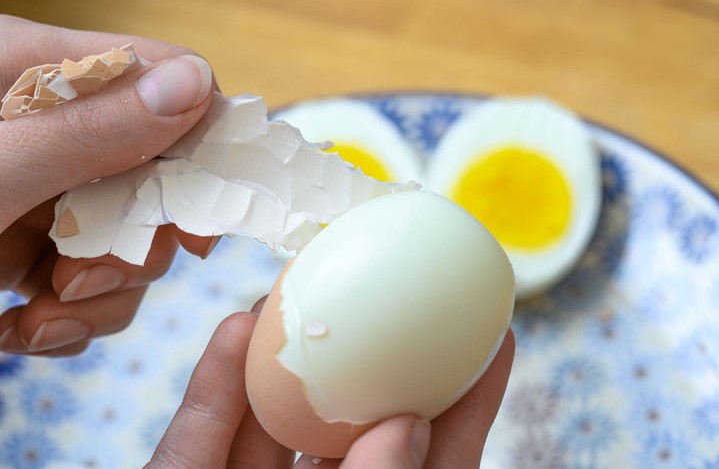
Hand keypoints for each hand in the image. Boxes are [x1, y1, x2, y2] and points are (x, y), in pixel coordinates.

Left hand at [0, 15, 217, 355]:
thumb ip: (88, 128)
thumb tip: (195, 84)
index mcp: (26, 69)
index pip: (158, 76)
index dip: (197, 139)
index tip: (201, 212)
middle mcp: (44, 124)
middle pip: (156, 168)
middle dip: (134, 240)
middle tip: (85, 278)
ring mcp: (40, 185)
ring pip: (132, 232)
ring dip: (102, 292)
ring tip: (42, 315)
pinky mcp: (30, 240)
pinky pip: (96, 274)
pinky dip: (74, 315)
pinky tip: (26, 329)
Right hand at [149, 302, 514, 468]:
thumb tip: (412, 425)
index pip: (438, 464)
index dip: (467, 403)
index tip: (495, 339)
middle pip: (355, 428)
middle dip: (375, 359)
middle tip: (398, 291)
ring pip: (273, 421)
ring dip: (288, 356)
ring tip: (310, 291)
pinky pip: (199, 437)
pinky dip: (216, 386)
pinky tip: (238, 331)